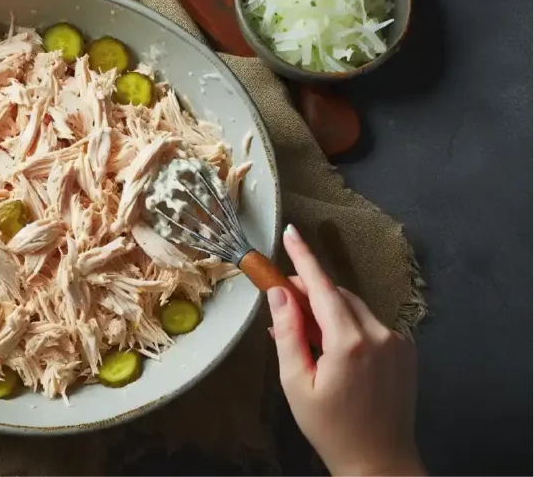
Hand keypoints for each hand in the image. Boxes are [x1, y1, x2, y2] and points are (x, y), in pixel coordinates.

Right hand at [269, 224, 424, 476]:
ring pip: (354, 309)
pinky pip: (370, 325)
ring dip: (329, 313)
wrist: (379, 461)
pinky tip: (333, 351)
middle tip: (283, 304)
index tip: (291, 232)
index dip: (304, 258)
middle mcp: (379, 335)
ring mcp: (398, 342)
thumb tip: (279, 294)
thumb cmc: (330, 428)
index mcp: (349, 342)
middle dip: (310, 293)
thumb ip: (287, 334)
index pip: (323, 287)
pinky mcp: (406, 351)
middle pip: (338, 295)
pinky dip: (348, 327)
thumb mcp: (295, 383)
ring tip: (306, 339)